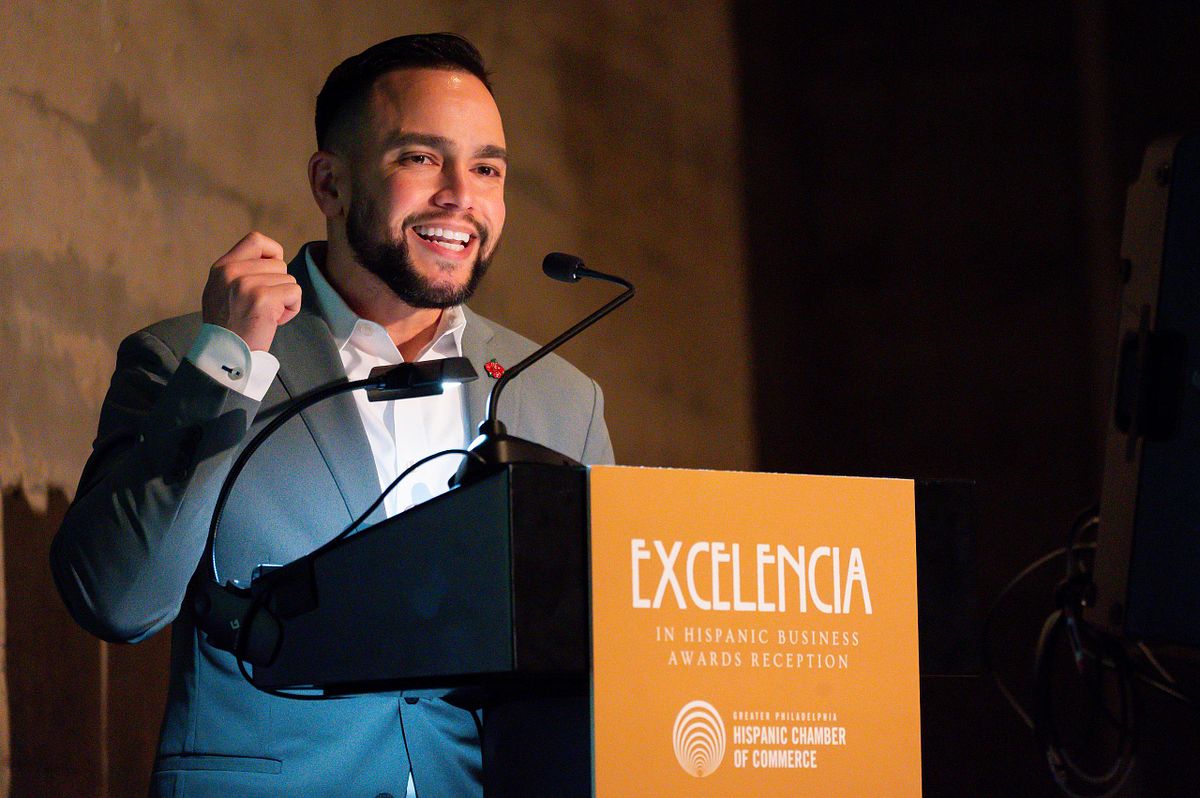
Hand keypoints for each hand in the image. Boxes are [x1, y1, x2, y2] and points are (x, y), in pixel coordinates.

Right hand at [201, 232, 301, 351]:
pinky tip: (275, 321)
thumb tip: (268, 260)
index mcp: (222, 267)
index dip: (273, 253)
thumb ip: (238, 273)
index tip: (271, 273)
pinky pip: (294, 292)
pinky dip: (291, 309)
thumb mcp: (222, 291)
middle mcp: (232, 271)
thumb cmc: (229, 327)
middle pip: (278, 264)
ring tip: (266, 315)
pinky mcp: (263, 298)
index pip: (256, 240)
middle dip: (279, 285)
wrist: (225, 354)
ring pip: (288, 279)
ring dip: (284, 299)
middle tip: (264, 306)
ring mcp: (247, 283)